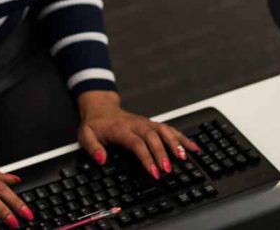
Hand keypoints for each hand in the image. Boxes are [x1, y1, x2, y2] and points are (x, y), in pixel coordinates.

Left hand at [76, 91, 200, 179]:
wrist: (101, 108)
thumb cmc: (95, 124)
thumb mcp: (85, 135)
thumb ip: (92, 147)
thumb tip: (101, 159)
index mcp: (121, 129)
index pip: (136, 143)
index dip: (146, 157)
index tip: (154, 172)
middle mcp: (136, 125)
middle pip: (153, 137)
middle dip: (162, 153)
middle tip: (168, 170)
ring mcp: (146, 123)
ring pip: (164, 130)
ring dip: (175, 143)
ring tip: (184, 157)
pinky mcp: (152, 124)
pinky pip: (170, 129)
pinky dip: (182, 138)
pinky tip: (194, 147)